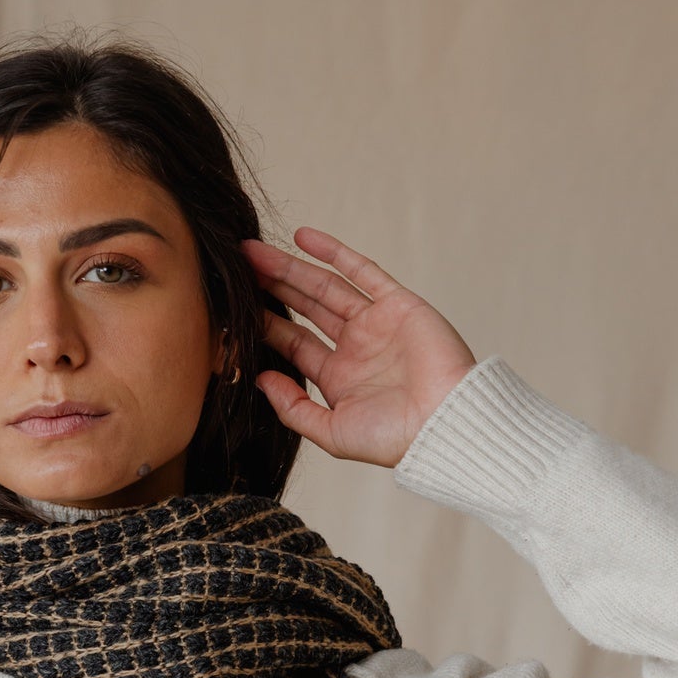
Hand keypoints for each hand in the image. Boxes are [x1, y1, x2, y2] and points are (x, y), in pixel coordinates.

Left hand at [242, 227, 476, 466]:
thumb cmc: (393, 439)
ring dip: (291, 268)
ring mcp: (375, 323)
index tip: (233, 310)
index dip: (264, 325)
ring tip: (255, 252)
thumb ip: (293, 408)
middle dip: (272, 288)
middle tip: (237, 267)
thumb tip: (260, 380)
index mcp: (338, 378)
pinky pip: (362, 271)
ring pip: (325, 287)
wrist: (444, 424)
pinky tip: (302, 238)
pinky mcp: (398, 304)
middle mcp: (355, 348)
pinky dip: (334, 253)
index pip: (293, 344)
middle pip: (304, 310)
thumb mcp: (331, 433)